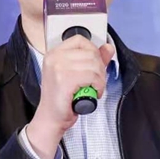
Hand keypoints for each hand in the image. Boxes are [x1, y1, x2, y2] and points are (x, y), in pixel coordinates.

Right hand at [26, 36, 114, 158]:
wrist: (51, 118)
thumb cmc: (62, 99)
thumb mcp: (77, 74)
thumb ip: (93, 59)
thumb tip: (108, 47)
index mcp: (54, 53)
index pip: (80, 40)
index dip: (93, 51)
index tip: (94, 65)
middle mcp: (54, 57)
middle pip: (90, 52)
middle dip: (99, 69)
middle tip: (96, 82)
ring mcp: (58, 68)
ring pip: (93, 65)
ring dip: (100, 79)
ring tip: (94, 88)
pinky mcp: (65, 80)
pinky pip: (92, 76)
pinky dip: (98, 85)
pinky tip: (93, 93)